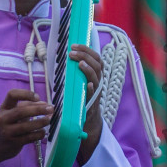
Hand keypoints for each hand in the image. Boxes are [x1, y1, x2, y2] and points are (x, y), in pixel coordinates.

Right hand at [0, 89, 54, 166]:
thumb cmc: (8, 126)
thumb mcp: (12, 114)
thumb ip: (27, 107)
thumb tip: (45, 104)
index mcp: (4, 108)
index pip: (12, 94)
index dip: (26, 93)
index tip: (38, 97)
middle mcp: (3, 118)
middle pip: (21, 111)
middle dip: (38, 109)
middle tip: (50, 109)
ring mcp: (7, 131)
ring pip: (26, 126)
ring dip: (40, 122)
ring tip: (49, 120)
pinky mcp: (13, 143)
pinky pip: (29, 138)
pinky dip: (38, 134)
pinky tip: (43, 132)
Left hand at [69, 44, 105, 163]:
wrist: (88, 122)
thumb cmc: (81, 101)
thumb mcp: (80, 84)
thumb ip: (77, 73)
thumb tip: (68, 56)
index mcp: (95, 76)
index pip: (96, 58)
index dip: (88, 50)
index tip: (75, 44)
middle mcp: (98, 82)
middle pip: (98, 64)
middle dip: (87, 56)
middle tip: (73, 52)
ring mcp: (96, 93)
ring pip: (97, 77)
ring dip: (89, 69)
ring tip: (79, 63)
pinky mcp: (93, 104)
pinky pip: (94, 95)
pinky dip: (92, 89)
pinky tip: (88, 84)